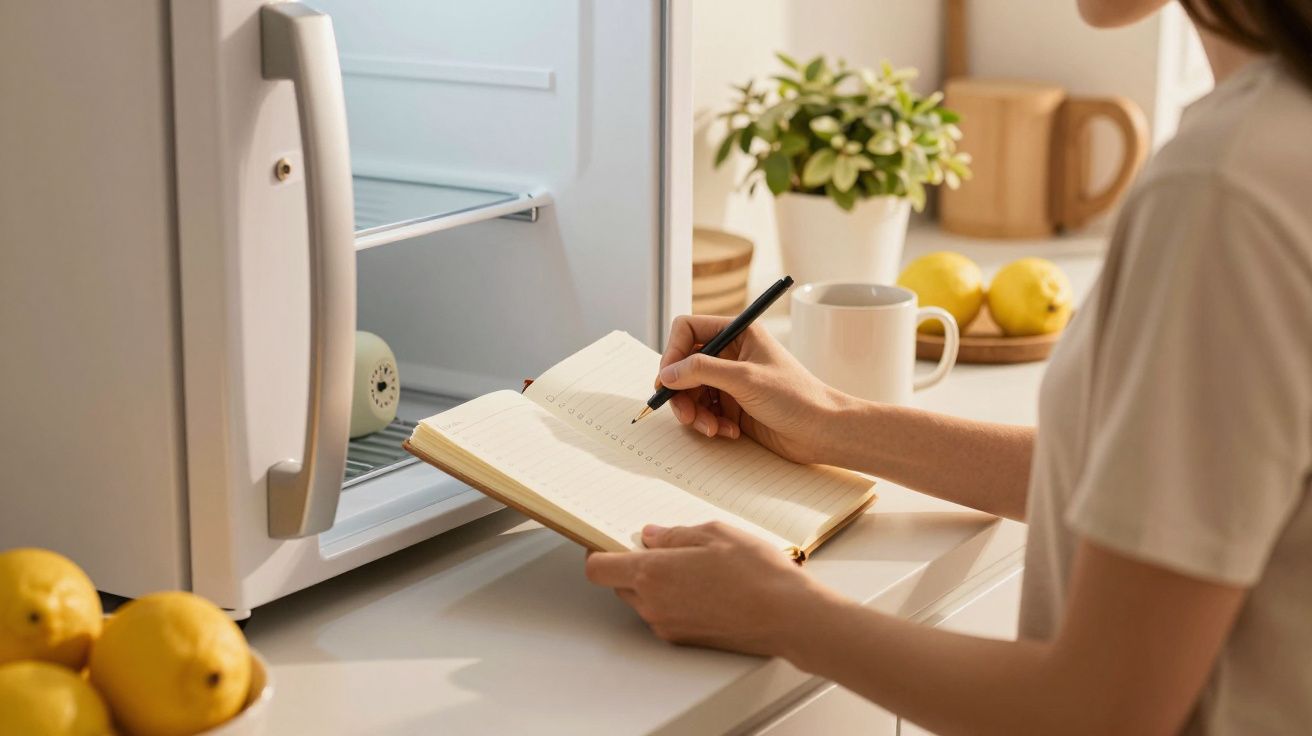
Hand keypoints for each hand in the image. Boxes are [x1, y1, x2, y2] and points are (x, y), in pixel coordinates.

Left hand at [584, 522, 832, 654]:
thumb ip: (675, 534)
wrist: (789, 617)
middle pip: (619, 584)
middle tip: (662, 546)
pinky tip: (705, 585)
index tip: (608, 540)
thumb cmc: (756, 573)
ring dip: (655, 582)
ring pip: (643, 599)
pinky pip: (665, 614)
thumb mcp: (714, 533)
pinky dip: (673, 599)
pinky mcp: (685, 639)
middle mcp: (653, 604)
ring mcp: (668, 625)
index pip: (598, 568)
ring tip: (693, 564)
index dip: (598, 552)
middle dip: (632, 564)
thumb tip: (652, 536)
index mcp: (652, 573)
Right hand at [658, 315, 847, 463]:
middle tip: (685, 415)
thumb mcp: (745, 379)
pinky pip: (704, 411)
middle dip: (681, 392)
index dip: (673, 353)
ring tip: (710, 428)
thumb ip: (702, 371)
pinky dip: (709, 424)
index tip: (668, 380)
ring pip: (691, 392)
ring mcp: (731, 381)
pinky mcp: (733, 406)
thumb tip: (668, 373)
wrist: (822, 432)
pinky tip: (728, 432)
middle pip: (684, 365)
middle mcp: (732, 353)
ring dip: (694, 413)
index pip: (688, 330)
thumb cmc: (795, 397)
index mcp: (738, 332)